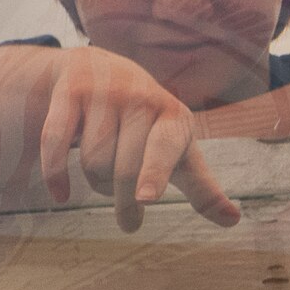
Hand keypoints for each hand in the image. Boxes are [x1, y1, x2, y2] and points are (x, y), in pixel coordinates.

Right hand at [34, 47, 241, 232]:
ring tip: (104, 176)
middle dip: (124, 199)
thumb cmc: (151, 124)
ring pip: (91, 161)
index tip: (146, 198)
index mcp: (173, 115)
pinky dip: (55, 174)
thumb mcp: (180, 149)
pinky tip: (61, 195)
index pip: (164, 147)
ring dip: (95, 181)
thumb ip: (203, 187)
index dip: (154, 172)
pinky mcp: (70, 92)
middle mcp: (140, 98)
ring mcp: (104, 93)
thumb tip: (234, 221)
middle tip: (130, 218)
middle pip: (122, 167)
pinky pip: (55, 142)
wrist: (104, 69)